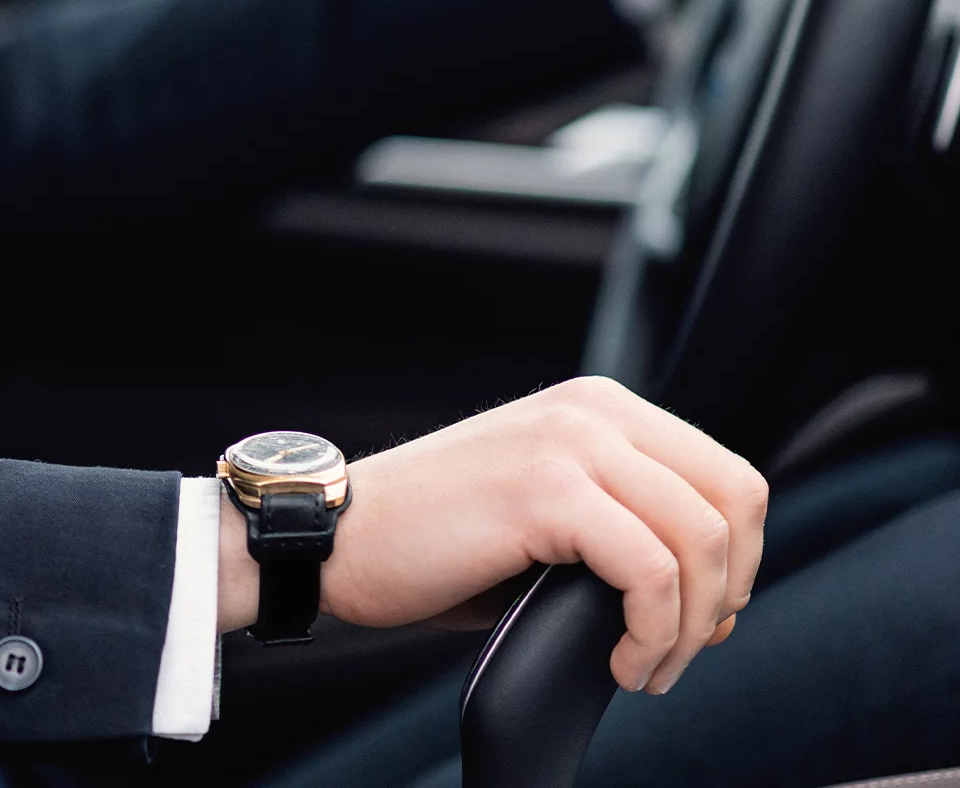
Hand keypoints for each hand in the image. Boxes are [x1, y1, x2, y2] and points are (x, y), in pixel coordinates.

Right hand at [216, 377, 768, 695]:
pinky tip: (621, 663)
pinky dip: (653, 633)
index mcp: (599, 407)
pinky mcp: (544, 490)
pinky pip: (651, 572)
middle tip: (677, 650)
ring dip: (690, 628)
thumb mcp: (543, 509)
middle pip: (735, 502)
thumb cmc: (429, 539)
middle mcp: (593, 411)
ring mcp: (569, 443)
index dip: (738, 561)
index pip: (729, 476)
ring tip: (645, 667)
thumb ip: (620, 522)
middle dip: (726, 595)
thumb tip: (708, 593)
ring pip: (701, 541)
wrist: (336, 536)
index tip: (699, 619)